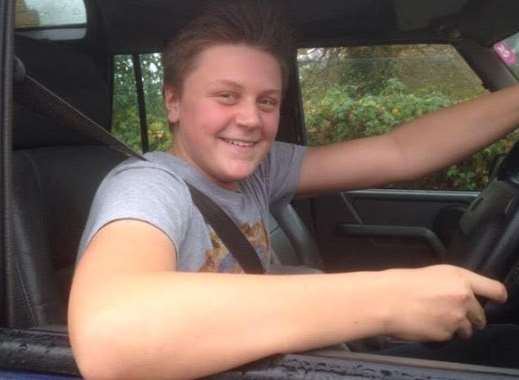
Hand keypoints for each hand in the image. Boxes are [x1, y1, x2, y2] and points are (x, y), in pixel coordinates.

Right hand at [381, 265, 506, 341]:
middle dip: (471, 317)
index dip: (498, 296)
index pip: (494, 289)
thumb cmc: (400, 283)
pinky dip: (441, 333)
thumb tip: (460, 293)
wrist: (385, 300)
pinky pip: (450, 336)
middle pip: (481, 314)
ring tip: (436, 320)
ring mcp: (456, 318)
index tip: (497, 300)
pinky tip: (426, 324)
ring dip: (458, 327)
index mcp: (460, 278)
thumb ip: (451, 283)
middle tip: (453, 313)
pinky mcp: (446, 333)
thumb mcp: (431, 273)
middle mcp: (463, 298)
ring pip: (468, 329)